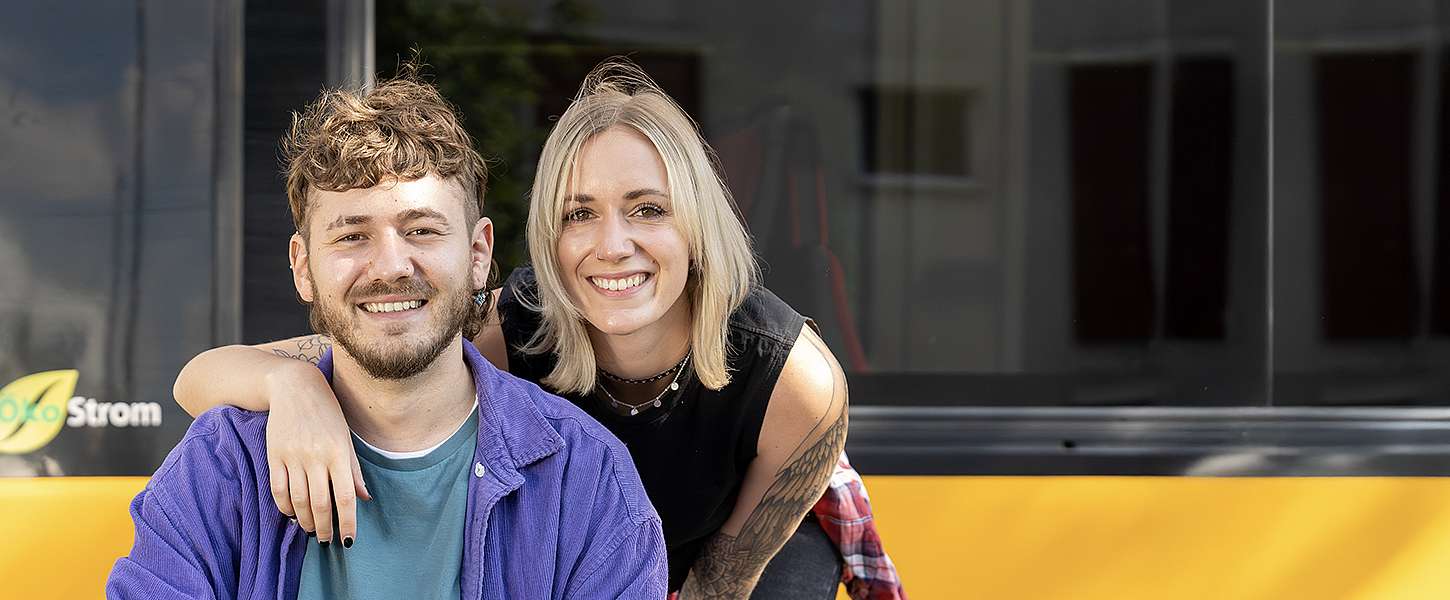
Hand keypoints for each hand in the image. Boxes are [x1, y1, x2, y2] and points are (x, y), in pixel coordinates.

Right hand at [263, 361, 368, 545]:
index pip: (344, 497)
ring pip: (298, 500)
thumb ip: (353, 470)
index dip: (347, 522)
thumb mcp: (345, 438)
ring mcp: (292, 456)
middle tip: (328, 540)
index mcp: (338, 452)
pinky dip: (284, 507)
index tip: (348, 540)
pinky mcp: (274, 455)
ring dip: (305, 521)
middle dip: (325, 527)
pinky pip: (278, 489)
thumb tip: (364, 498)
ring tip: (312, 531)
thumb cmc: (327, 413)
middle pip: (320, 503)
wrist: (295, 387)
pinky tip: (292, 515)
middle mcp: (315, 456)